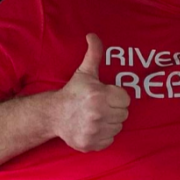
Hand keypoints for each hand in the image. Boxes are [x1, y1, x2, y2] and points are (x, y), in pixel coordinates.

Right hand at [51, 34, 130, 151]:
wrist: (53, 115)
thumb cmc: (73, 93)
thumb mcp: (85, 73)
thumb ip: (94, 54)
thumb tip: (92, 35)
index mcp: (98, 95)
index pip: (126, 99)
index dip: (116, 96)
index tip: (105, 95)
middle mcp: (96, 114)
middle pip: (124, 114)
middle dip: (114, 109)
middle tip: (100, 106)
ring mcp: (93, 131)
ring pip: (118, 127)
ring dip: (110, 122)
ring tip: (96, 116)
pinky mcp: (90, 144)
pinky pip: (110, 140)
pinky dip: (104, 135)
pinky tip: (93, 127)